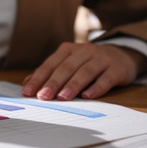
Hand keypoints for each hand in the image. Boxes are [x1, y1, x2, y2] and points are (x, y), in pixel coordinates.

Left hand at [22, 42, 146, 100]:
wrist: (120, 55)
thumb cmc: (86, 62)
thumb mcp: (68, 62)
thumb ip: (49, 72)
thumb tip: (27, 83)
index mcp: (68, 50)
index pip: (50, 64)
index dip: (39, 78)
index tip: (28, 92)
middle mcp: (83, 51)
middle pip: (66, 68)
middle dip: (53, 82)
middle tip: (43, 96)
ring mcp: (101, 59)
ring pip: (85, 72)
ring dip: (72, 85)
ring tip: (62, 98)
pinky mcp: (116, 69)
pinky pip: (105, 79)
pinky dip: (96, 88)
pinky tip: (87, 96)